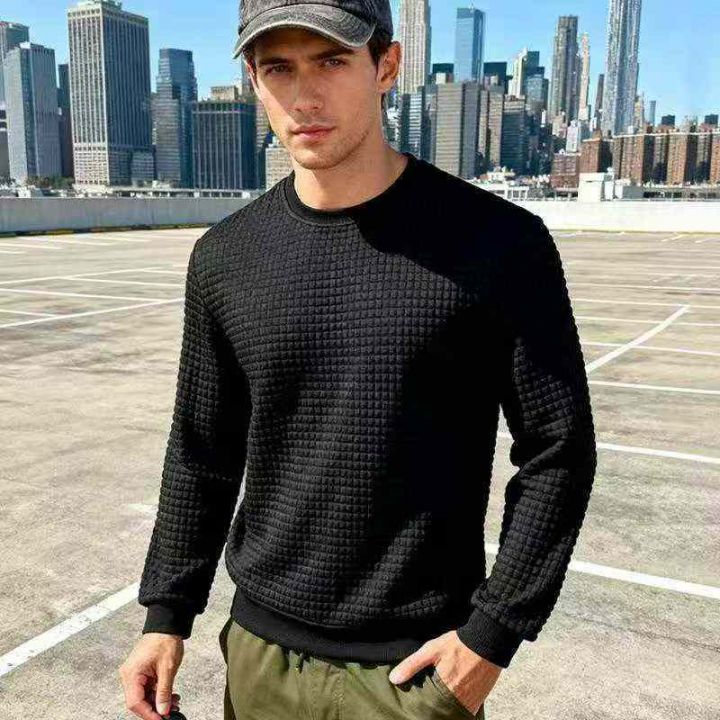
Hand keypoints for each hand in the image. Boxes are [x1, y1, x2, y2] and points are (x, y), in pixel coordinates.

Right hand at [119, 633, 183, 718]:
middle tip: (170, 712)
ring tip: (174, 702)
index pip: (135, 702)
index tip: (161, 719)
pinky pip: (146, 688)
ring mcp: (134, 674)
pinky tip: (170, 695)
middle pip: (138, 701)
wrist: (166, 624)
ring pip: (143, 696)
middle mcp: (129, 675)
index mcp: (131, 674)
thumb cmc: (165, 641)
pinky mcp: (140, 672)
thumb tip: (162, 711)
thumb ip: (164, 692)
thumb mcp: (168, 668)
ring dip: (158, 701)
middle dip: (155, 708)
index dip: (148, 714)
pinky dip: (158, 693)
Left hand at [387, 630, 502, 714]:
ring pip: (453, 710)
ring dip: (447, 705)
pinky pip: (466, 708)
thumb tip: (393, 679)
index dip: (422, 703)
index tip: (418, 699)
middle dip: (435, 705)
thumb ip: (412, 665)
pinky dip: (460, 704)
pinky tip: (455, 693)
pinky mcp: (480, 699)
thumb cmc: (457, 644)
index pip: (428, 706)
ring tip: (442, 694)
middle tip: (431, 696)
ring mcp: (470, 701)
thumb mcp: (431, 650)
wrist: (487, 640)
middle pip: (441, 710)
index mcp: (443, 688)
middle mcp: (457, 699)